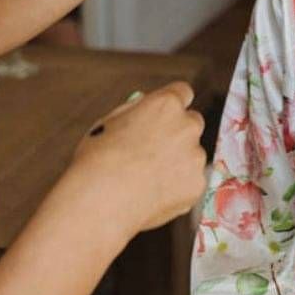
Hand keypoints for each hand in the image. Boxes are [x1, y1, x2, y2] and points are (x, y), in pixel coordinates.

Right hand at [67, 81, 206, 236]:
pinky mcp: (197, 184)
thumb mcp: (111, 122)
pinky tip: (152, 195)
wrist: (100, 202)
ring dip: (178, 162)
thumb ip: (135, 111)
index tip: (166, 116)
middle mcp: (187, 126)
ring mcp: (195, 156)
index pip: (183, 93)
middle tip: (154, 151)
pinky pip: (190, 181)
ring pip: (192, 155)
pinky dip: (177, 187)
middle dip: (178, 132)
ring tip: (146, 179)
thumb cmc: (97, 160)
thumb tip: (146, 105)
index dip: (172, 106)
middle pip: (192, 123)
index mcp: (166, 104)